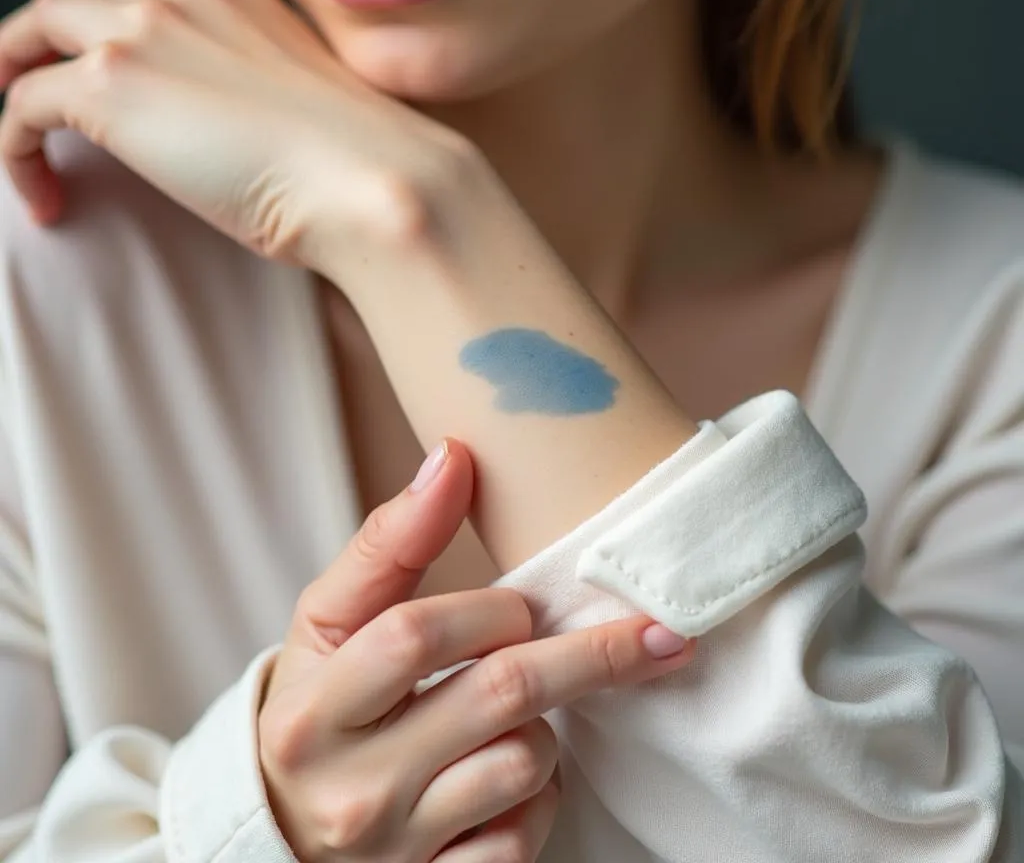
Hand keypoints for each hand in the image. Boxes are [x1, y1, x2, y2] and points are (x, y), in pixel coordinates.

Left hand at [0, 0, 478, 269]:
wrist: (375, 182)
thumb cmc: (358, 163)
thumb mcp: (299, 97)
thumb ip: (249, 80)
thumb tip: (220, 124)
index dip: (112, 30)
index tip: (108, 75)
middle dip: (49, 42)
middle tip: (43, 94)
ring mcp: (142, 28)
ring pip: (35, 30)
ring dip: (17, 78)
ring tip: (23, 139)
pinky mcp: (108, 84)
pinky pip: (20, 107)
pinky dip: (16, 150)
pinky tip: (44, 197)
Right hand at [260, 439, 695, 861]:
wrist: (282, 827)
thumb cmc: (321, 703)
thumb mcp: (327, 621)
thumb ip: (388, 543)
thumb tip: (453, 457)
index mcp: (316, 708)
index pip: (415, 636)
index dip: (487, 609)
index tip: (523, 603)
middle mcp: (353, 786)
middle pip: (499, 697)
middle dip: (589, 656)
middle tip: (654, 635)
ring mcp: (397, 849)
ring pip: (524, 765)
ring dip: (548, 728)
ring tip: (519, 713)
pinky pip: (524, 839)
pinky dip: (541, 799)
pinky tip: (514, 775)